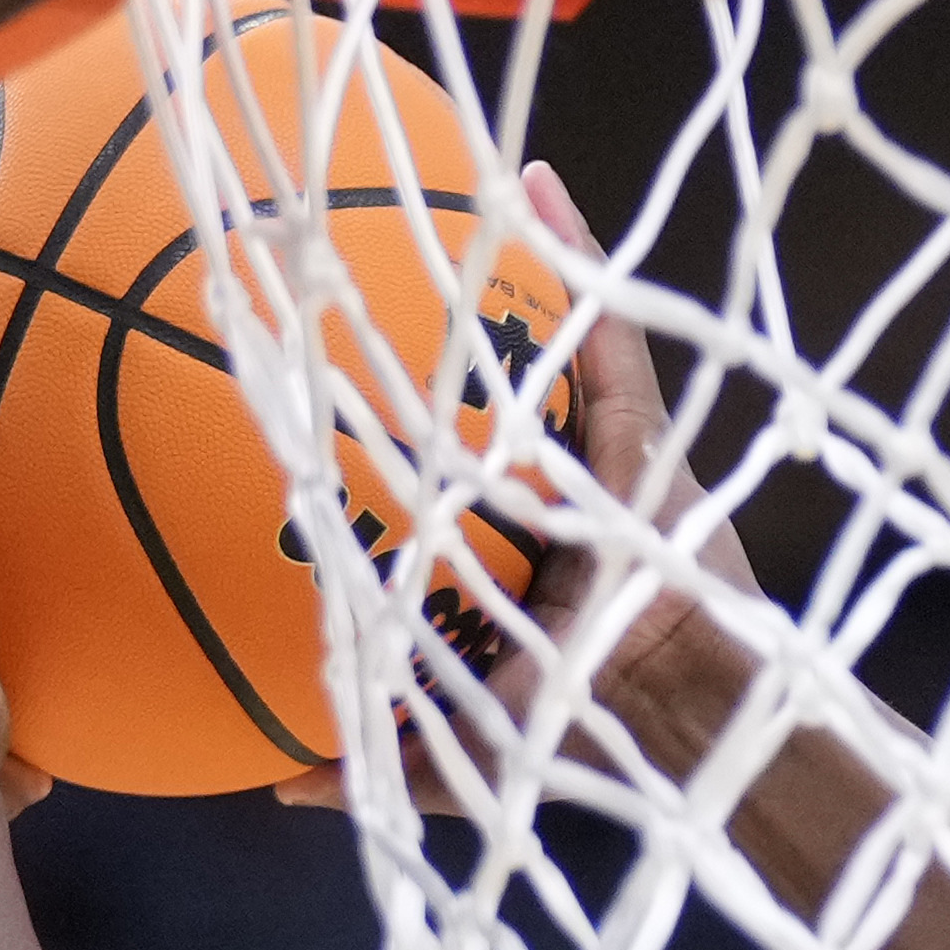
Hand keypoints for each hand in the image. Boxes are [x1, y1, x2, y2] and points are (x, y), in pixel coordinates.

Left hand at [275, 160, 756, 809]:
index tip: (287, 379)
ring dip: (489, 255)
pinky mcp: (644, 427)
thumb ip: (371, 748)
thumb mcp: (455, 747)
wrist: (676, 725)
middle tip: (328, 246)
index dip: (361, 423)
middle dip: (408, 316)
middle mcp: (536, 484)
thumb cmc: (579, 736)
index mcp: (493, 546)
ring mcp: (592, 450)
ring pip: (529, 334)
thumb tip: (273, 780)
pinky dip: (571, 249)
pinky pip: (601, 323)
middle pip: (463, 382)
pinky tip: (531, 180)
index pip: (418, 468)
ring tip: (432, 170)